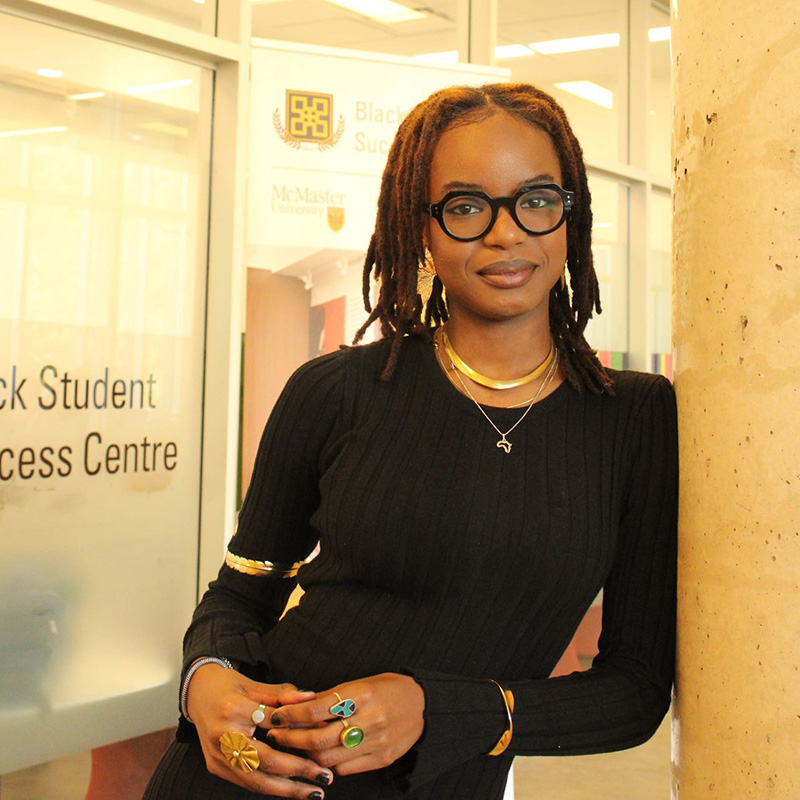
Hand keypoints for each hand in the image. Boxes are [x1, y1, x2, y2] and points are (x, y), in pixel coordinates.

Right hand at [187, 663, 333, 796]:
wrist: (196, 693)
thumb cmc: (228, 686)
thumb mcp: (254, 685)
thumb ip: (282, 694)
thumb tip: (310, 697)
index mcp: (233, 709)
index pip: (272, 724)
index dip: (298, 733)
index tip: (322, 740)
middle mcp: (222, 735)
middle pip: (265, 761)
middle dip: (297, 772)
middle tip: (324, 776)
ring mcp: (217, 754)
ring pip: (255, 779)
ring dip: (286, 789)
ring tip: (313, 792)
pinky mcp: (215, 766)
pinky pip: (246, 781)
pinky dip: (270, 786)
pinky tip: (291, 788)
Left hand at [268, 673, 424, 776]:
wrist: (422, 705)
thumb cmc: (386, 689)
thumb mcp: (359, 684)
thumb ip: (329, 697)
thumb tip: (295, 704)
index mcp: (362, 695)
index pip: (316, 709)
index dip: (292, 714)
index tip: (276, 716)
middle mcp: (370, 719)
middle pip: (318, 738)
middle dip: (292, 738)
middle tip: (277, 735)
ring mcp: (377, 742)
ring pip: (329, 758)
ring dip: (307, 753)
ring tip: (298, 745)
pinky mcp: (382, 759)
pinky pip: (345, 769)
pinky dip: (330, 762)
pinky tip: (324, 753)